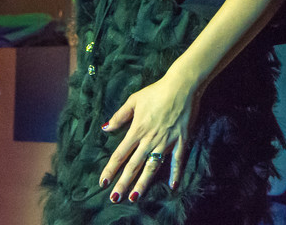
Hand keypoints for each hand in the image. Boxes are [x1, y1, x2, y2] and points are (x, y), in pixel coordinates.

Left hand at [99, 74, 196, 202]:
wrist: (182, 85)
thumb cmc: (157, 91)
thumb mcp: (134, 100)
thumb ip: (119, 116)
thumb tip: (105, 128)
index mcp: (137, 130)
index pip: (120, 154)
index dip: (110, 169)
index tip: (103, 182)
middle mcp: (149, 139)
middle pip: (133, 165)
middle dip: (123, 183)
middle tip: (114, 199)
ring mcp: (166, 141)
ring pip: (152, 166)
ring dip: (143, 183)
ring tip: (135, 197)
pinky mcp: (181, 140)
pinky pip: (178, 159)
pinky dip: (175, 173)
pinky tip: (173, 185)